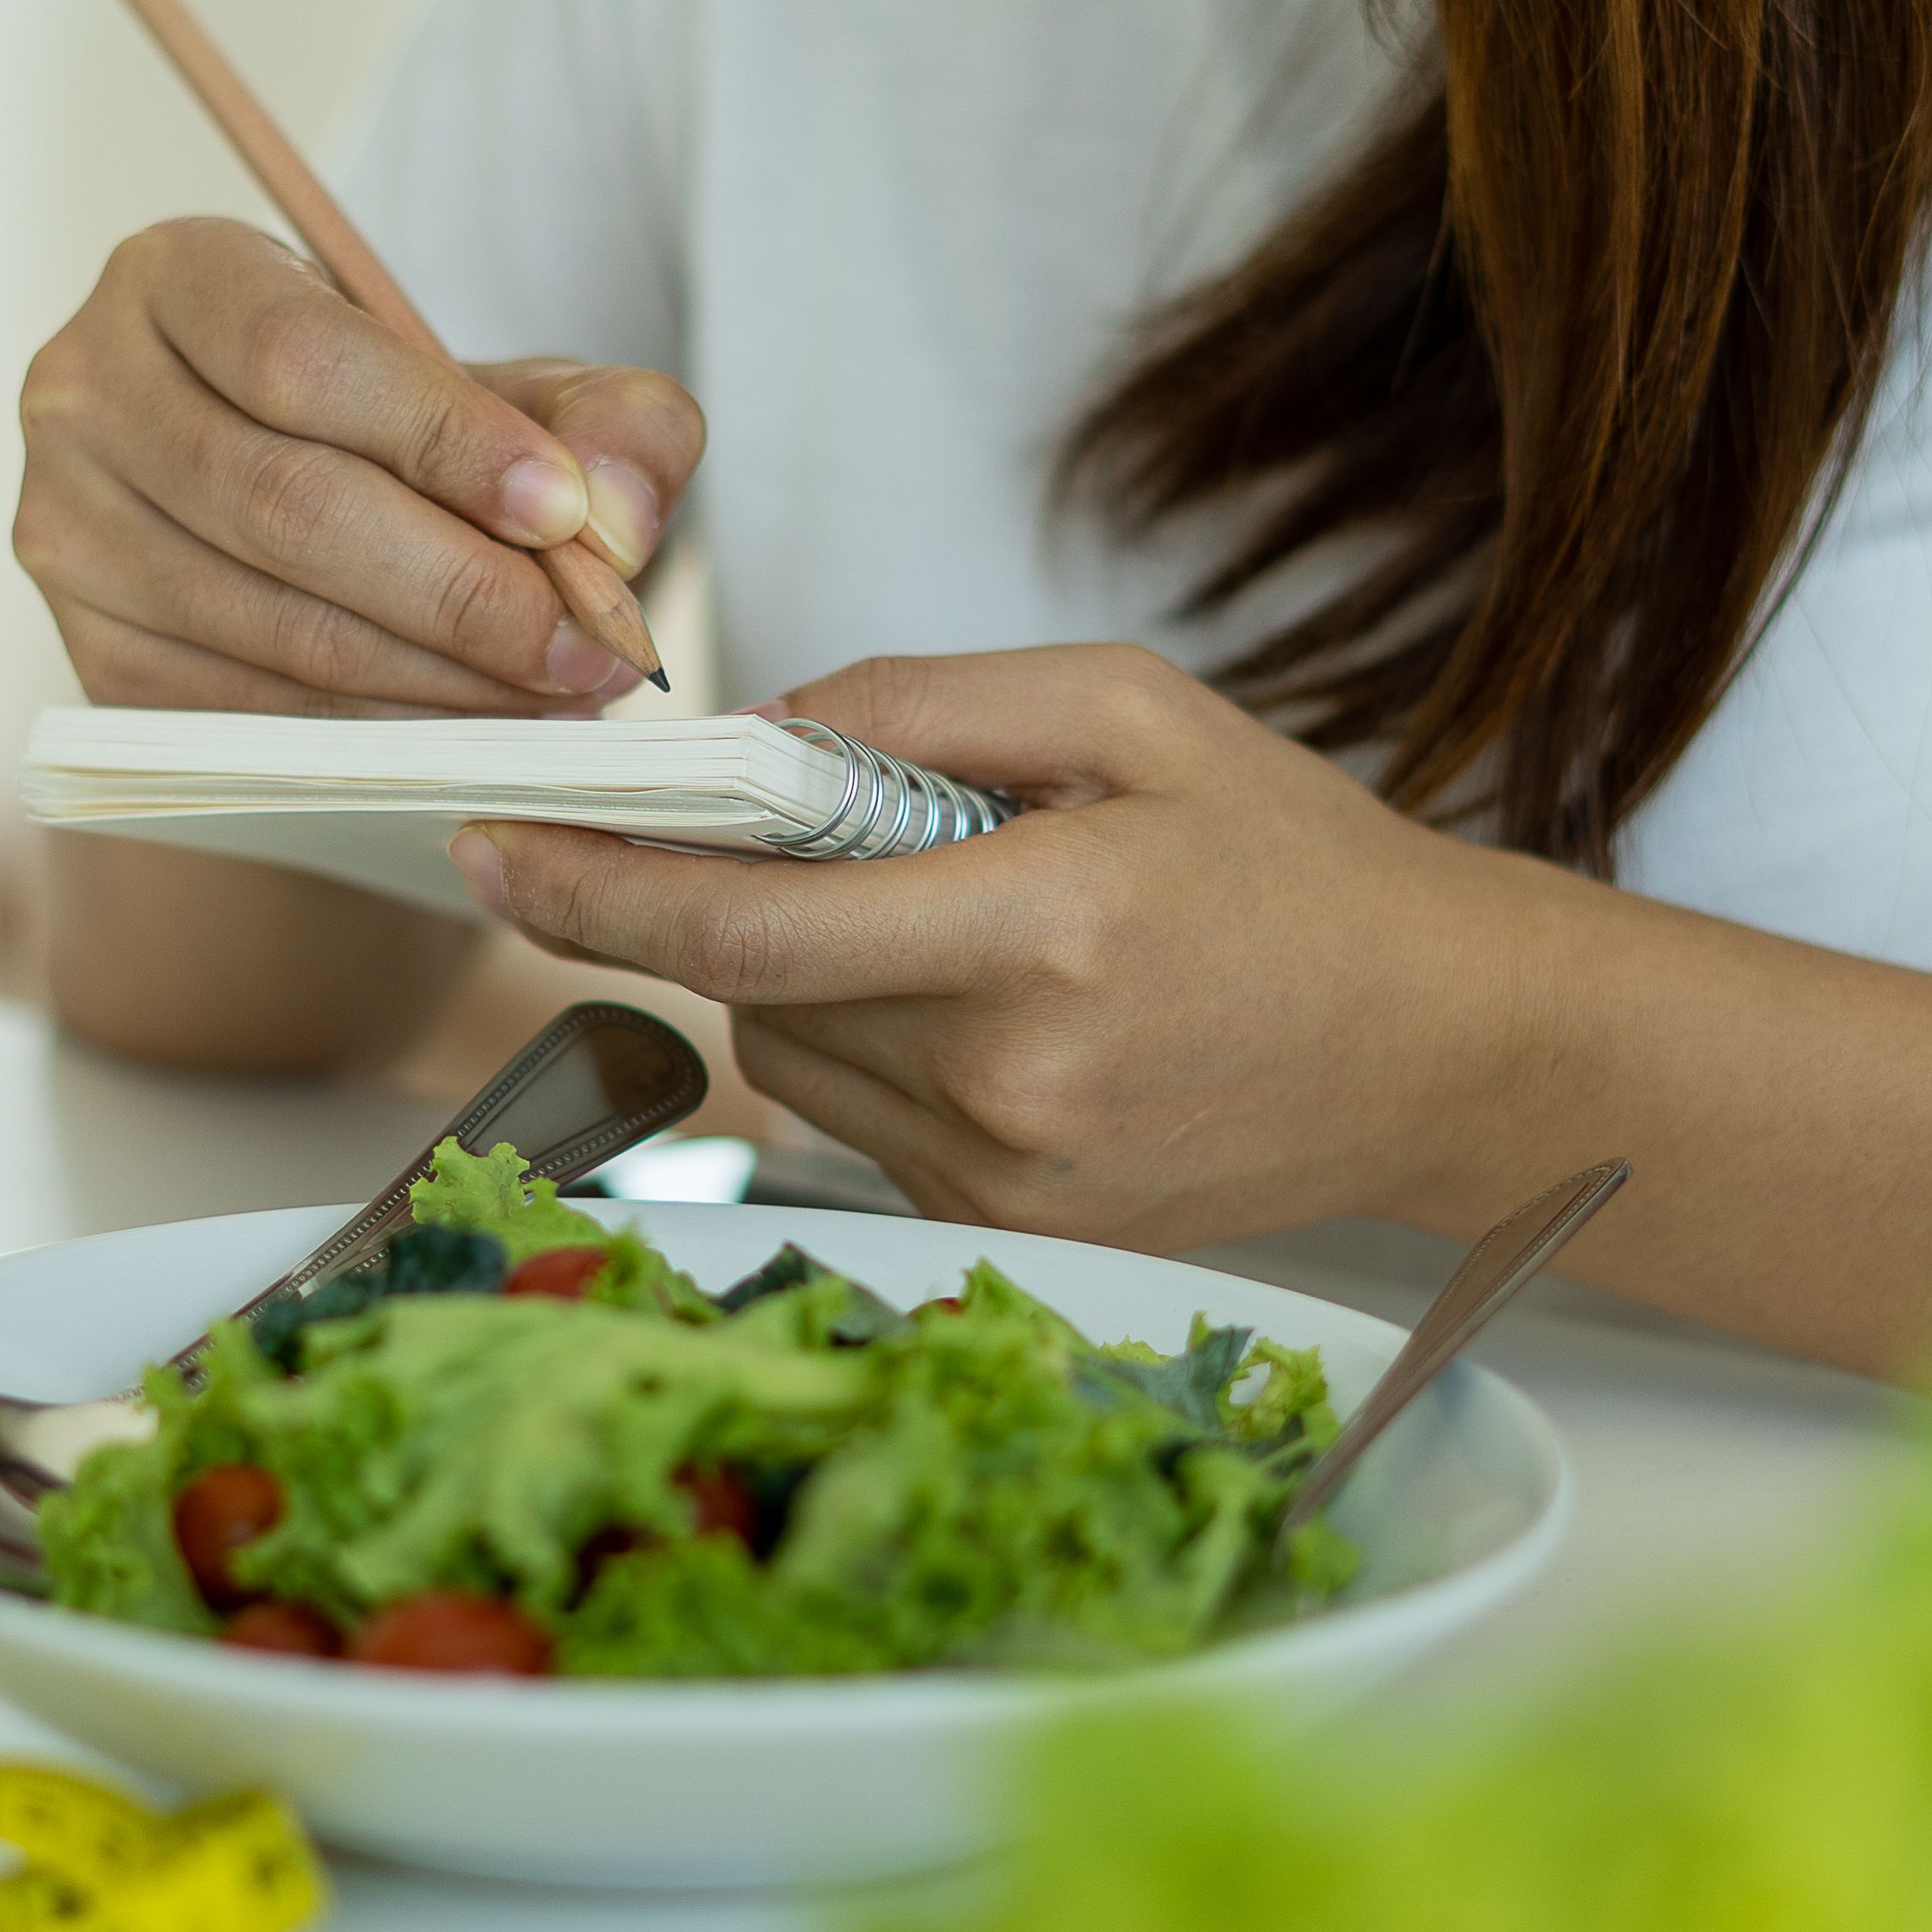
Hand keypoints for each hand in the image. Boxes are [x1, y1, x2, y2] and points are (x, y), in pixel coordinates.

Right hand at [15, 217, 704, 714]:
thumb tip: (617, 515)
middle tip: (592, 646)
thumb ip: (607, 420)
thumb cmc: (408, 429)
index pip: (302, 357)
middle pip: (286, 506)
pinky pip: (252, 714)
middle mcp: (86, 393)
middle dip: (464, 590)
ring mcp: (68, 532)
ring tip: (560, 691)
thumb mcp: (517, 389)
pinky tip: (473, 723)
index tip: (567, 512)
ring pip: (276, 625)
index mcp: (176, 275)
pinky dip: (383, 731)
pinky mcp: (94, 654)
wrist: (305, 506)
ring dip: (441, 679)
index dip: (442, 440)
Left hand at [445, 645, 1578, 1250]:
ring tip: (957, 923)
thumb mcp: (1130, 710)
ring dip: (805, 978)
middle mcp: (1016, 1080)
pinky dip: (878, 1046)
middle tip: (813, 829)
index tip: (490, 845)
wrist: (1440, 1049)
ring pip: (789, 1059)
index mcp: (1046, 929)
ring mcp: (1012, 1179)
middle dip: (733, 899)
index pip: (748, 925)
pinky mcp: (1012, 1231)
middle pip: (753, 988)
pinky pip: (859, 1122)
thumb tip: (754, 730)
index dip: (595, 888)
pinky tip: (1001, 1010)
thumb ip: (923, 700)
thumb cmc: (1292, 861)